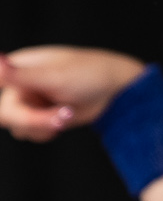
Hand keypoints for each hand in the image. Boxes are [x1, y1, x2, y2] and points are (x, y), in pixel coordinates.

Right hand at [0, 45, 147, 139]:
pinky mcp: (39, 117)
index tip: (9, 106)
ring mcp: (29, 102)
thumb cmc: (88, 74)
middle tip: (60, 119)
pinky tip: (62, 120)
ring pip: (18, 127)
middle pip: (7, 114)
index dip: (3, 92)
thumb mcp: (54, 76)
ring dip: (42, 126)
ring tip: (66, 114)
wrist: (114, 91)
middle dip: (33, 120)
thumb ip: (20, 75)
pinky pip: (29, 134)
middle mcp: (19, 85)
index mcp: (17, 67)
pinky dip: (45, 131)